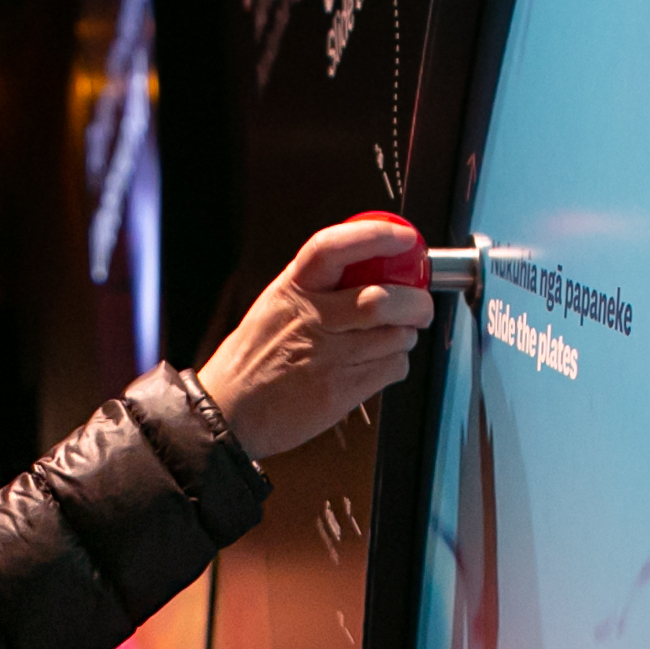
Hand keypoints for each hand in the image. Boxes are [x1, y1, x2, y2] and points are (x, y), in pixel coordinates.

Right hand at [194, 217, 430, 458]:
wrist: (229, 412)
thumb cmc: (250, 361)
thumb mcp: (274, 306)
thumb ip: (316, 288)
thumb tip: (368, 271)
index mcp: (292, 290)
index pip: (335, 247)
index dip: (376, 235)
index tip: (404, 238)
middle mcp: (311, 320)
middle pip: (381, 300)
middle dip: (414, 303)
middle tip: (419, 305)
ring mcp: (328, 357)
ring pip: (394, 337)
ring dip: (405, 336)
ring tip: (393, 337)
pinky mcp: (340, 391)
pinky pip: (391, 369)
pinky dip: (396, 364)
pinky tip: (380, 363)